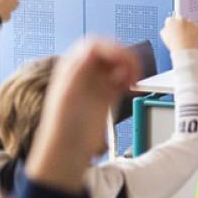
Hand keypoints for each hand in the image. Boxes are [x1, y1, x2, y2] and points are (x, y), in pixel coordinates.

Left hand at [27, 40, 139, 191]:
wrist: (69, 151)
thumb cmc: (64, 128)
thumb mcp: (69, 95)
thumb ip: (80, 70)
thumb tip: (91, 49)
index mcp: (72, 69)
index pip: (95, 45)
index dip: (113, 48)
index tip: (125, 61)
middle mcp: (84, 74)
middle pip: (109, 52)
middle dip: (124, 58)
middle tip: (133, 72)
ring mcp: (95, 84)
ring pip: (117, 64)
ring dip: (129, 68)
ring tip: (132, 81)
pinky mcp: (105, 96)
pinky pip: (121, 78)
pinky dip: (129, 79)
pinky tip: (130, 88)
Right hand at [160, 16, 197, 51]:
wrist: (185, 50)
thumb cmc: (173, 44)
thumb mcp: (164, 35)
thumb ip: (166, 28)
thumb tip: (169, 25)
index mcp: (171, 21)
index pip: (170, 20)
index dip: (172, 25)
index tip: (174, 29)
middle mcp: (181, 19)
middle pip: (180, 20)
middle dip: (180, 25)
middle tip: (181, 34)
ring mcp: (190, 22)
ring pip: (188, 23)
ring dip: (188, 27)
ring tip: (186, 37)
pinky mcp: (197, 26)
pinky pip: (196, 27)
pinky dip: (194, 31)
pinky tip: (191, 37)